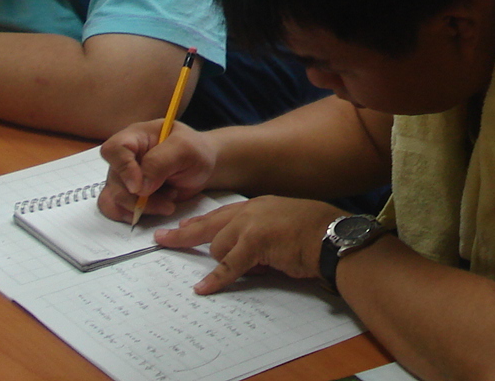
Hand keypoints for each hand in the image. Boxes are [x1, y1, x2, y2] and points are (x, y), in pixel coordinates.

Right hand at [98, 119, 220, 222]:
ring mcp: (124, 177)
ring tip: (168, 204)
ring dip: (141, 208)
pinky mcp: (128, 195)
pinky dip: (134, 215)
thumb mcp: (184, 149)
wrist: (203, 167)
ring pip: (114, 198)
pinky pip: (117, 209)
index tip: (139, 187)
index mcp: (135, 136)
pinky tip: (156, 210)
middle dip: (139, 198)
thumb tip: (138, 188)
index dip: (123, 169)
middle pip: (114, 180)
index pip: (114, 149)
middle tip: (168, 201)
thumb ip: (160, 162)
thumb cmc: (195, 151)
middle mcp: (125, 157)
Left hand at [159, 197, 340, 293]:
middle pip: (208, 223)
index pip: (221, 213)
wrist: (332, 236)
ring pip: (218, 246)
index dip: (199, 222)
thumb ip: (259, 237)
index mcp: (258, 205)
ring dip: (227, 261)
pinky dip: (216, 279)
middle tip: (162, 239)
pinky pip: (229, 265)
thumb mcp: (281, 228)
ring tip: (258, 264)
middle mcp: (251, 210)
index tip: (181, 227)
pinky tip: (204, 288)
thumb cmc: (314, 234)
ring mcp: (252, 224)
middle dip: (183, 234)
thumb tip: (242, 259)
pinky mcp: (256, 243)